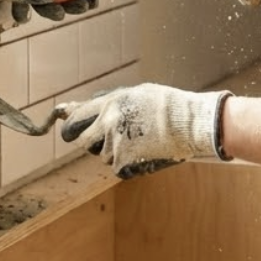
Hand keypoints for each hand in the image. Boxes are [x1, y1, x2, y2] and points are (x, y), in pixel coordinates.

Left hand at [56, 83, 227, 178]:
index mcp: (110, 104)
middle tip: (106, 139)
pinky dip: (127, 163)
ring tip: (139, 140)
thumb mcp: (136, 94)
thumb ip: (109, 102)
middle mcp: (108, 125)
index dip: (71, 126)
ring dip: (114, 151)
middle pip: (82, 141)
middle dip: (90, 141)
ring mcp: (115, 146)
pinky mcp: (123, 164)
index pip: (75, 119)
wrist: (189, 125)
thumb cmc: (167, 106)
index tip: (71, 130)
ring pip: (102, 155)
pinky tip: (145, 151)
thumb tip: (82, 106)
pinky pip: (117, 167)